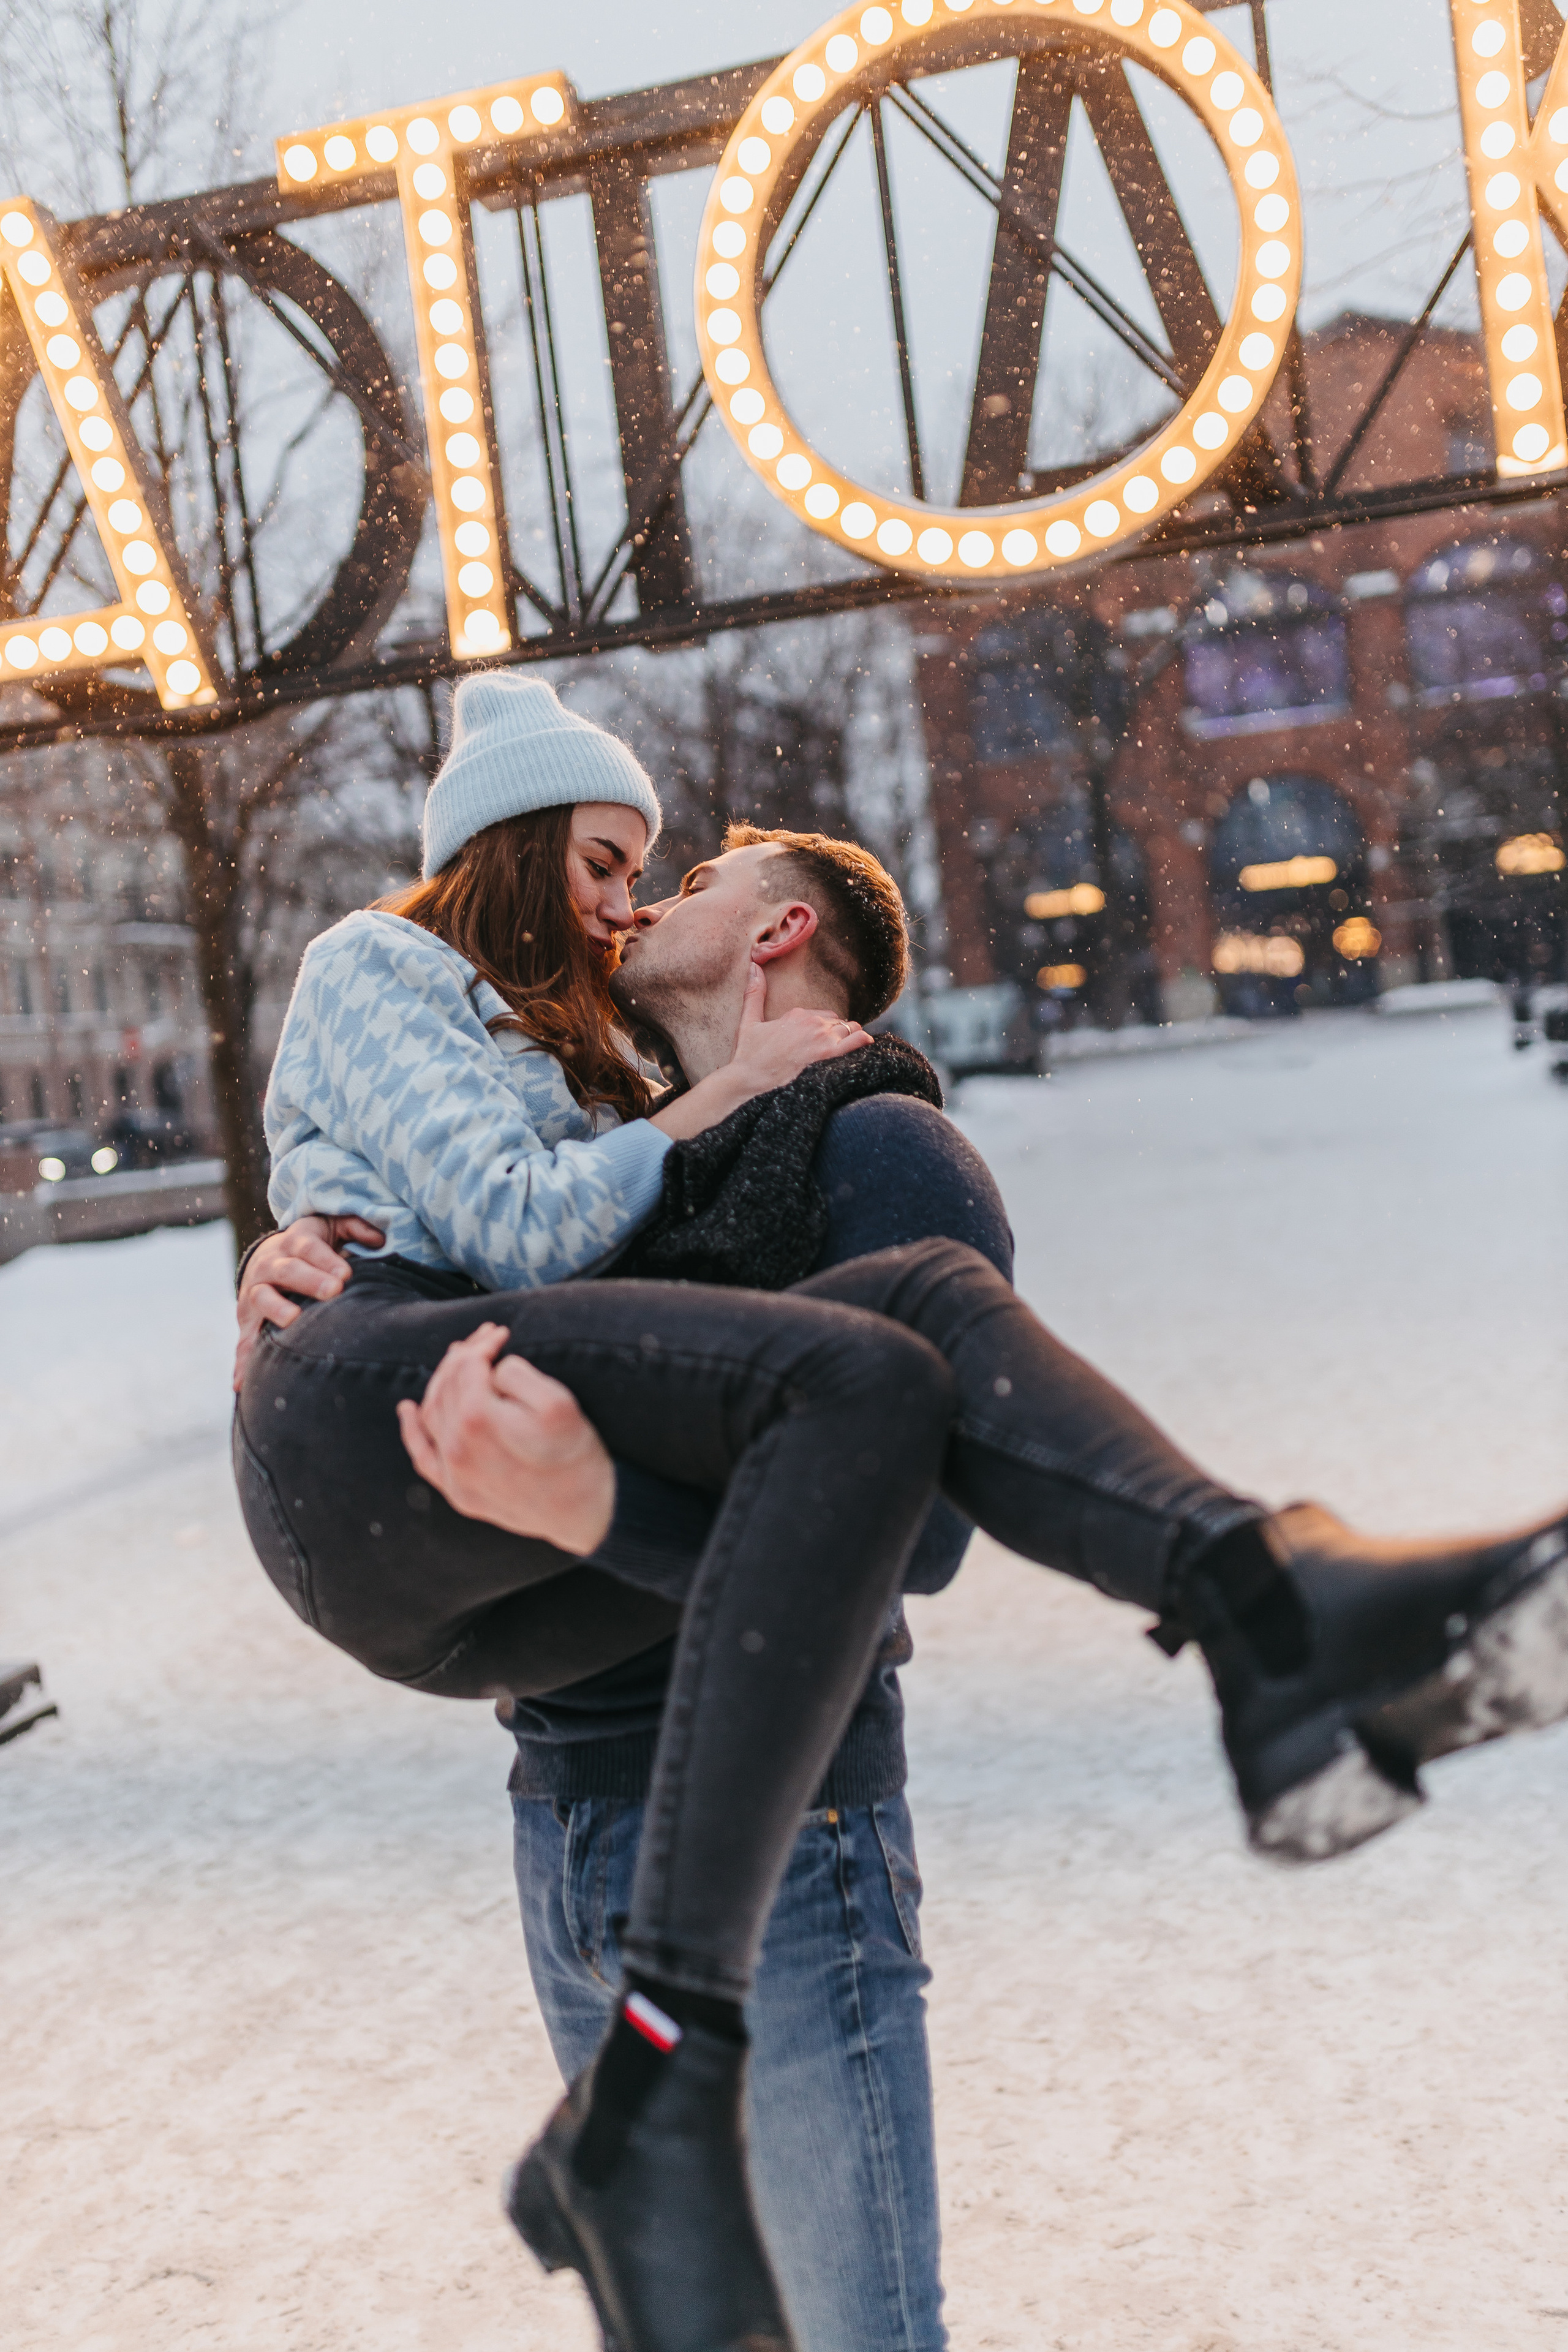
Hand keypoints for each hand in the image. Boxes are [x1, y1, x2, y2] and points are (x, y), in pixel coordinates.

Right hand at [232, 1212, 384, 1390]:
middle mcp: (270, 1265)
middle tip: (334, 1291)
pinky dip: (242, 1359)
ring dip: (276, 1310)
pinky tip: (242, 1381)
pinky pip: (245, 1338)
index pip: (309, 1247)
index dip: (326, 1259)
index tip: (346, 1274)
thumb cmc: (313, 1246)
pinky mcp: (247, 1318)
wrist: (269, 1257)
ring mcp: (255, 1291)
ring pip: (262, 1298)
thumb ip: (355, 1227)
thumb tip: (379, 1239)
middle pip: (287, 1270)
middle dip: (310, 1280)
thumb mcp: (333, 1227)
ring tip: (293, 1320)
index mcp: (294, 1242)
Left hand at [396, 1323, 615, 1553]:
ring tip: (458, 1358)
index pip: (467, 1365)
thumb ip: (516, 1373)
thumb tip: (491, 1370)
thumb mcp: (558, 1401)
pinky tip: (408, 1409)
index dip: (484, 1343)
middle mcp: (455, 1448)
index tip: (502, 1333)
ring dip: (442, 1381)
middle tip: (485, 1337)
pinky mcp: (458, 1493)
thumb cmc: (576, 1454)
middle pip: (446, 1385)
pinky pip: (423, 1457)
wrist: (586, 1512)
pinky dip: (412, 1430)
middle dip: (464, 1355)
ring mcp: (453, 1474)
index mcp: (477, 1419)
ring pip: (431, 1413)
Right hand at [650, 964, 870, 1140]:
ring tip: (845, 1053)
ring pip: (851, 1030)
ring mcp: (822, 1039)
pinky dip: (863, 1043)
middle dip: (838, 1034)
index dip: (825, 1028)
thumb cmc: (748, 1057)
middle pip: (840, 1024)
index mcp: (797, 1014)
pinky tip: (864, 1047)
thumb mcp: (748, 1022)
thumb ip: (754, 994)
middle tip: (832, 1050)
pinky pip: (858, 1042)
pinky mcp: (829, 1055)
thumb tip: (753, 966)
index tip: (820, 1041)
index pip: (825, 1016)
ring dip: (850, 1040)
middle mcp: (812, 1023)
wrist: (749, 1082)